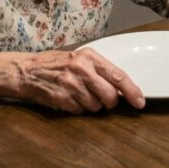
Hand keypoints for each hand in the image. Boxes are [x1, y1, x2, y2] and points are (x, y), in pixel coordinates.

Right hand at [20, 48, 144, 113]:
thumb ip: (100, 70)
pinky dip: (78, 108)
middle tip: (103, 99)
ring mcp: (72, 85)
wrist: (28, 70)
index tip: (140, 102)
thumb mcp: (80, 58)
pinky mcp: (62, 98)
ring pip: (96, 106)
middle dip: (110, 102)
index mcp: (90, 57)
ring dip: (92, 105)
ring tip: (80, 94)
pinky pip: (81, 110)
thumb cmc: (57, 64)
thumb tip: (122, 87)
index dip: (132, 91)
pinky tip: (69, 98)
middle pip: (110, 95)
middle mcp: (82, 69)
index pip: (118, 76)